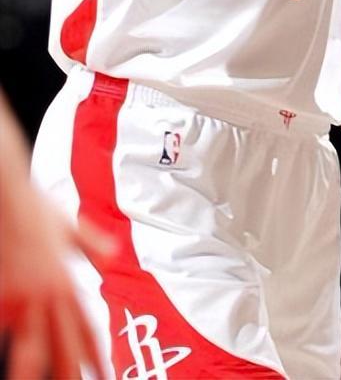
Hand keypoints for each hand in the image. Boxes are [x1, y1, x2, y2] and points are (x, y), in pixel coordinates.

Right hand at [0, 190, 111, 378]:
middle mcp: (44, 295)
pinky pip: (4, 327)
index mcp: (65, 281)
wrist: (5, 195)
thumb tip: (114, 255)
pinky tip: (14, 365)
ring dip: (34, 373)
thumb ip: (90, 244)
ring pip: (29, 348)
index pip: (85, 327)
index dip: (96, 356)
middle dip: (70, 375)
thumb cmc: (31, 208)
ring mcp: (18, 299)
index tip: (106, 376)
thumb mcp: (67, 224)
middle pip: (61, 346)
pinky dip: (9, 344)